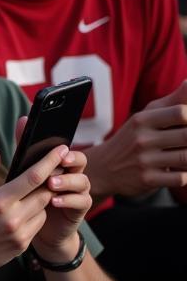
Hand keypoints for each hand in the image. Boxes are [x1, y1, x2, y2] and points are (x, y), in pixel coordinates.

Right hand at [0, 145, 71, 280]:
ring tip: (34, 189)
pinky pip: (38, 223)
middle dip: (51, 178)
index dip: (50, 161)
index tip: (61, 148)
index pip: (32, 177)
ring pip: (44, 208)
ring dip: (42, 196)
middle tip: (54, 166)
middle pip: (45, 192)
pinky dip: (36, 213)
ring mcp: (20, 233)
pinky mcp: (23, 245)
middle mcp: (12, 218)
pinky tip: (24, 209)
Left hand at [29, 141, 91, 261]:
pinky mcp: (78, 210)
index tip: (57, 146)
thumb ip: (24, 148)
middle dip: (71, 159)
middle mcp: (71, 175)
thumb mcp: (23, 173)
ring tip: (51, 183)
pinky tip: (54, 201)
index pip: (65, 150)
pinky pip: (81, 201)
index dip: (63, 148)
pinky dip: (68, 199)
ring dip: (68, 180)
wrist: (35, 230)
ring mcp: (76, 192)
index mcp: (58, 165)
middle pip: (80, 160)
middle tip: (60, 160)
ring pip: (82, 180)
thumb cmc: (27, 198)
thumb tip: (22, 120)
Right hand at [85, 80, 186, 199]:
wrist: (103, 168)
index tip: (186, 124)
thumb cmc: (133, 138)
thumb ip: (173, 100)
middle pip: (186, 135)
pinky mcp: (148, 180)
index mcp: (143, 120)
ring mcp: (144, 161)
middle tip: (185, 139)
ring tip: (184, 153)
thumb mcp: (146, 116)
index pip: (181, 112)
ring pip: (186, 158)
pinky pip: (180, 178)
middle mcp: (142, 139)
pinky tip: (182, 170)